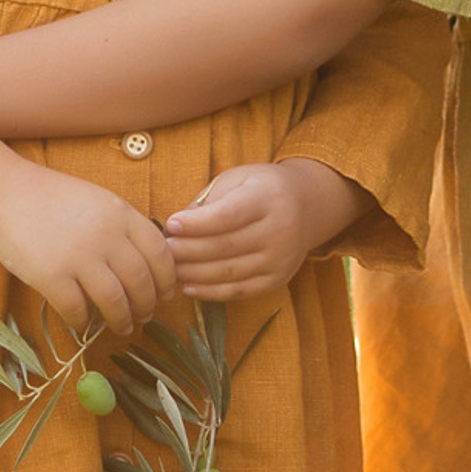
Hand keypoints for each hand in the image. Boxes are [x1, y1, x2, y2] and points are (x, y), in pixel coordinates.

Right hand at [0, 159, 177, 336]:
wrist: (6, 193)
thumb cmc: (53, 198)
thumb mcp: (99, 201)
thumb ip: (124, 226)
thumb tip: (149, 263)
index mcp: (121, 215)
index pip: (159, 253)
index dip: (167, 279)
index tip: (166, 293)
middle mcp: (106, 236)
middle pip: (141, 282)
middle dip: (147, 305)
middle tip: (145, 316)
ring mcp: (79, 257)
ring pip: (115, 302)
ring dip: (122, 320)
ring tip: (122, 326)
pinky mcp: (52, 277)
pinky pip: (78, 310)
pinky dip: (84, 321)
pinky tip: (83, 322)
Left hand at [166, 159, 364, 302]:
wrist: (307, 205)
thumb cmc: (260, 188)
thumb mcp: (237, 179)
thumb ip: (208, 201)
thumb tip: (175, 228)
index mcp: (267, 197)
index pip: (228, 215)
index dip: (197, 223)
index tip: (171, 224)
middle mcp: (279, 230)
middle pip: (225, 247)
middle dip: (188, 251)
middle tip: (163, 250)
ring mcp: (280, 259)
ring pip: (229, 272)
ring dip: (194, 274)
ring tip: (170, 269)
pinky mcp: (277, 280)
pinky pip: (239, 291)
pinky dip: (211, 292)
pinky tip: (188, 286)